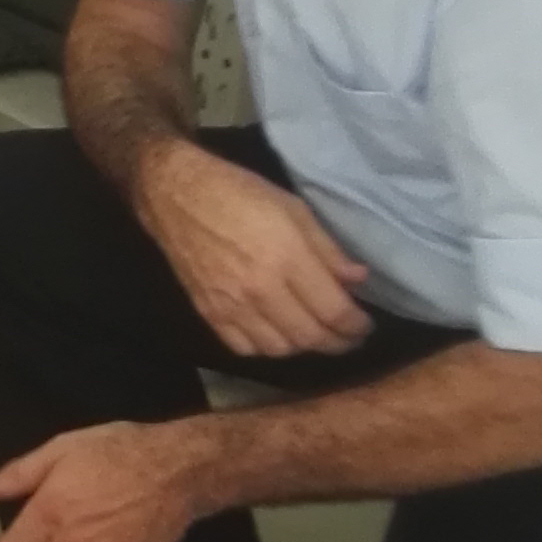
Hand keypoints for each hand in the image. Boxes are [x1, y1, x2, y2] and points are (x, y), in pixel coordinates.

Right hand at [139, 142, 369, 356]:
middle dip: (337, 342)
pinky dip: (266, 349)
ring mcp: (231, 305)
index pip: (333, 311)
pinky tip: (276, 334)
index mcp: (286, 258)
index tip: (365, 325)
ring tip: (314, 334)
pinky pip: (244, 348)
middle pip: (309, 337)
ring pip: (279, 349)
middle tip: (348, 337)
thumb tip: (357, 280)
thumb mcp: (294, 209)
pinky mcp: (209, 312)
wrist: (177, 195)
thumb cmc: (240, 192)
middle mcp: (260, 289)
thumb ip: (327, 249)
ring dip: (303, 347)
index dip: (355, 325)